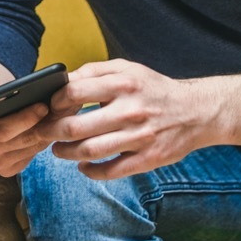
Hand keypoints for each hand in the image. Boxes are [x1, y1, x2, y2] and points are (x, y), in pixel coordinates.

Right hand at [0, 56, 54, 176]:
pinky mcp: (6, 168)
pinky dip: (42, 142)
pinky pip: (30, 157)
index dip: (23, 119)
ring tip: (61, 117)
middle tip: (61, 111)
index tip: (42, 106)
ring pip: (28, 150)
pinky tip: (51, 128)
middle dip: (41, 126)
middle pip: (18, 142)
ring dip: (46, 134)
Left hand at [46, 59, 210, 179]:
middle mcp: (130, 110)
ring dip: (65, 153)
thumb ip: (93, 71)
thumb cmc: (154, 88)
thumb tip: (62, 82)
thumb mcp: (127, 69)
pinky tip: (82, 166)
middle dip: (51, 132)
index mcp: (123, 84)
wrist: (197, 111)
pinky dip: (90, 172)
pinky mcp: (148, 159)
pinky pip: (110, 171)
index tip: (49, 108)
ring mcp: (139, 137)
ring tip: (59, 150)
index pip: (73, 93)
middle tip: (43, 134)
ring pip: (89, 152)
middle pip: (75, 127)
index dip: (54, 103)